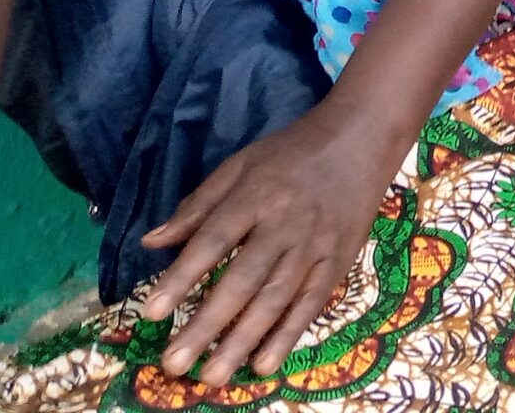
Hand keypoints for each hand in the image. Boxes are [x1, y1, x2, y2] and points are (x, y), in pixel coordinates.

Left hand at [141, 107, 403, 384]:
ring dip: (242, 340)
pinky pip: (311, 303)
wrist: (363, 138)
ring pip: (276, 299)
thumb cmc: (292, 151)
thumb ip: (198, 205)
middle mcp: (285, 223)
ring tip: (212, 376)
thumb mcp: (241, 164)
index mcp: (256, 195)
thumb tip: (151, 242)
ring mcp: (315, 245)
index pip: (214, 240)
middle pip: (243, 279)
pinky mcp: (339, 261)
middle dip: (207, 324)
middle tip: (174, 364)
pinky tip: (264, 364)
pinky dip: (289, 335)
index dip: (183, 277)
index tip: (152, 313)